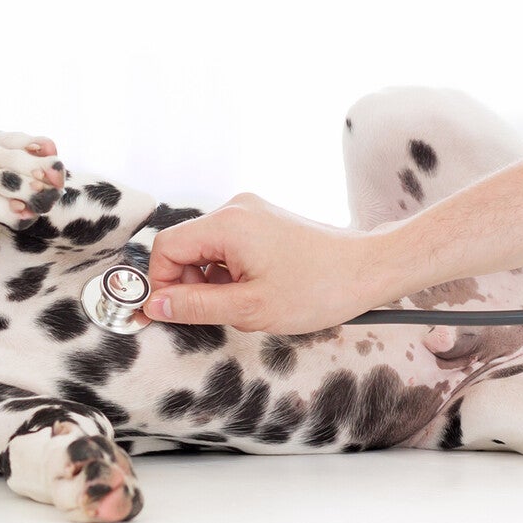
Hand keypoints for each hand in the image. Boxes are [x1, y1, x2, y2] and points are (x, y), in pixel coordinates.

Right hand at [143, 193, 384, 333]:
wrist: (369, 270)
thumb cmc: (318, 289)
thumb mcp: (250, 308)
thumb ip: (195, 306)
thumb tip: (154, 306)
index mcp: (228, 224)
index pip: (165, 247)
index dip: (161, 283)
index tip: (171, 313)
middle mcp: (236, 209)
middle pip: (184, 246)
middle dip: (189, 284)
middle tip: (215, 313)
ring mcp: (251, 212)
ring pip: (206, 249)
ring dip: (212, 281)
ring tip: (244, 304)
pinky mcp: (264, 221)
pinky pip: (227, 246)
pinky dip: (230, 272)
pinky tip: (256, 291)